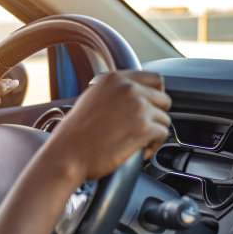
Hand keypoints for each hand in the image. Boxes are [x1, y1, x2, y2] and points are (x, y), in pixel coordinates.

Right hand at [50, 70, 171, 179]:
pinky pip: (163, 135)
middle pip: (164, 99)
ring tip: (137, 143)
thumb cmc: (74, 134)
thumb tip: (132, 95)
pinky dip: (153, 146)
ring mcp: (138, 108)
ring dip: (154, 133)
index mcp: (115, 79)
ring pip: (165, 119)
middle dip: (155, 116)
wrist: (67, 154)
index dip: (156, 95)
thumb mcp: (91, 98)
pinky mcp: (143, 129)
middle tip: (142, 129)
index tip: (151, 107)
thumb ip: (113, 92)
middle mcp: (128, 89)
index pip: (155, 79)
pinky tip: (138, 151)